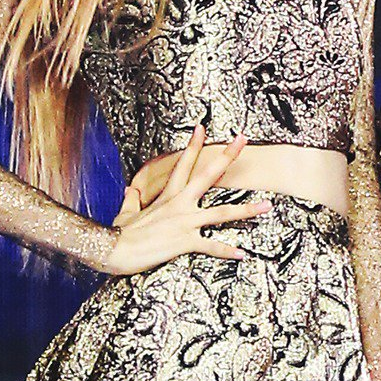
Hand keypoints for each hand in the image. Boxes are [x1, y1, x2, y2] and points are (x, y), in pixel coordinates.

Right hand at [101, 128, 267, 275]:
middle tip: (244, 140)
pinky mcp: (185, 241)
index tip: (203, 127)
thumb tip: (130, 190)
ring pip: (222, 213)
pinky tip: (242, 253)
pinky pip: (210, 246)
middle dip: (228, 156)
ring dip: (247, 209)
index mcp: (168, 196)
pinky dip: (226, 251)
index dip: (194, 145)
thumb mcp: (126, 212)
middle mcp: (180, 204)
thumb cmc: (120, 233)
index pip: (183, 164)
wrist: (112, 249)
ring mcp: (184, 221)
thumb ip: (132, 200)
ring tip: (268, 205)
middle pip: (208, 175)